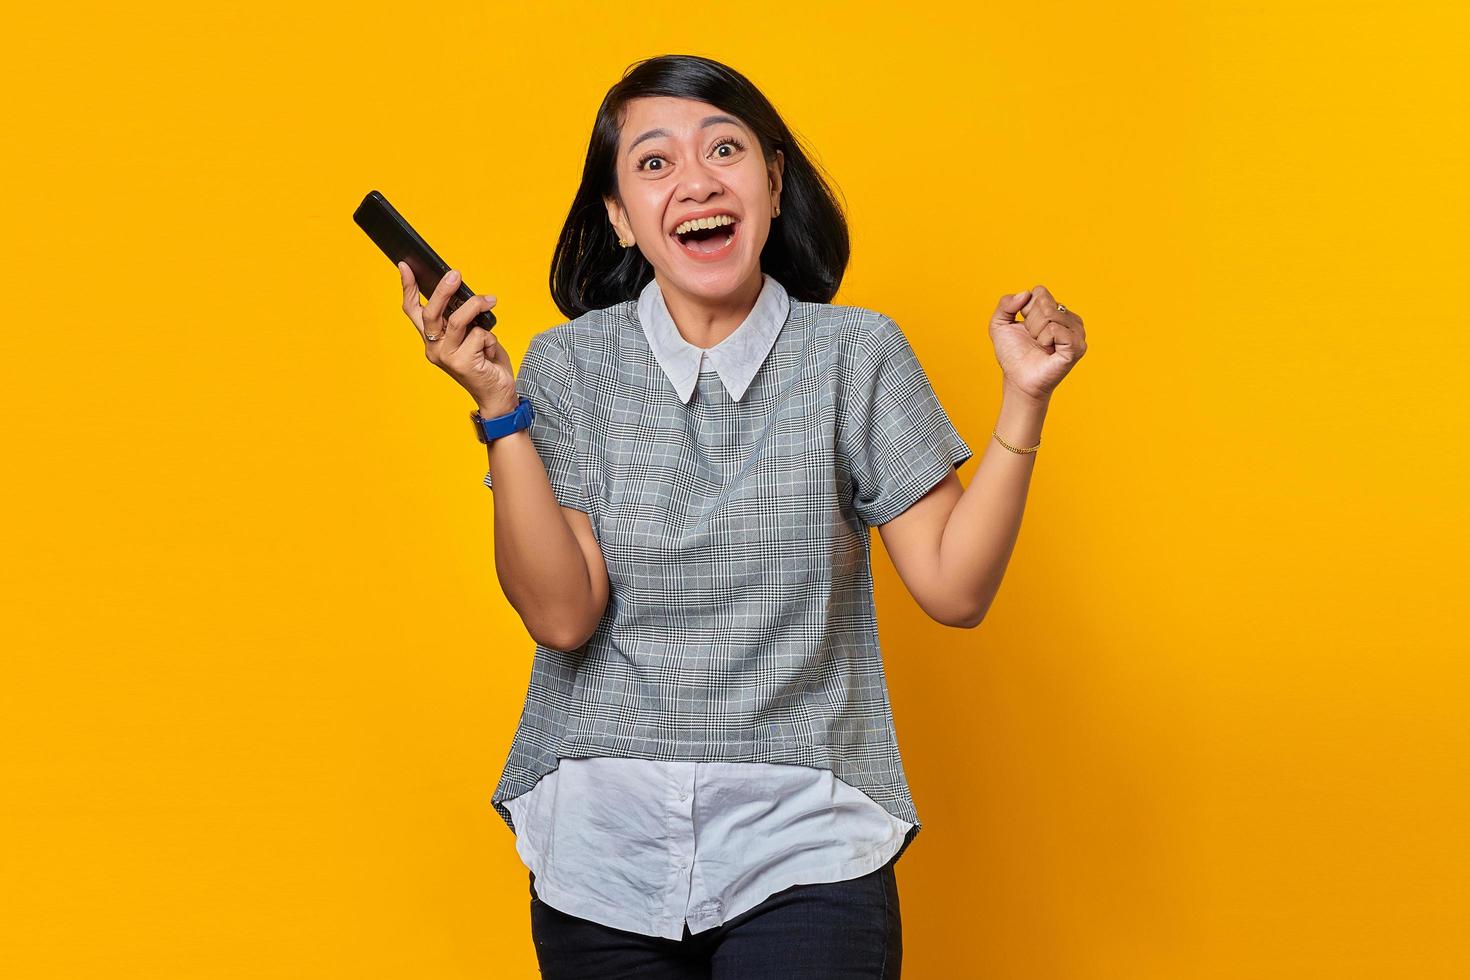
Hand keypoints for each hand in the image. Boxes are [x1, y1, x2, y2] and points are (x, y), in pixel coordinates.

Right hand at [399, 263, 516, 413]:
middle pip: (431, 312)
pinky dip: (490, 337)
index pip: (414, 311)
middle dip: (443, 290)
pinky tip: (491, 349)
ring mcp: (447, 358)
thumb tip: (464, 294)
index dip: (408, 288)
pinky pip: (479, 335)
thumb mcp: (471, 335)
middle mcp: (434, 349)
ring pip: (457, 320)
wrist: (498, 395)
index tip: (405, 266)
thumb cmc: (485, 362)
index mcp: (432, 340)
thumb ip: (463, 319)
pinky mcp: (463, 364)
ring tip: (490, 300)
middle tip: (455, 274)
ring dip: (475, 305)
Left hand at [988, 284, 1086, 401]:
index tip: (1026, 328)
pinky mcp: (1077, 346)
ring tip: (1040, 346)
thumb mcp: (999, 324)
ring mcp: (1076, 332)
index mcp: (1055, 310)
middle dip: (1030, 322)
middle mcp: (1069, 318)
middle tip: (1033, 339)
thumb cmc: (1013, 355)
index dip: (1025, 310)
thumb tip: (1026, 293)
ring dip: (1036, 332)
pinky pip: (1054, 328)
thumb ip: (1005, 303)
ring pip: (1049, 314)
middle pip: (1044, 302)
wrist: (1018, 381)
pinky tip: (1047, 350)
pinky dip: (1043, 339)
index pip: (1039, 292)